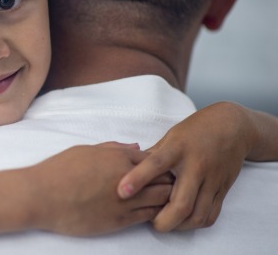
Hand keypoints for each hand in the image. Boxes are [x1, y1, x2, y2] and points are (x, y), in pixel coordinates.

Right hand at [26, 142, 171, 235]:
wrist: (42, 197)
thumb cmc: (59, 171)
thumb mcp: (85, 151)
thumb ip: (113, 148)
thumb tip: (135, 147)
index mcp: (118, 158)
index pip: (154, 160)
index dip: (158, 165)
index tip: (158, 169)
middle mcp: (127, 179)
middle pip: (164, 179)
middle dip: (168, 181)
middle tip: (165, 185)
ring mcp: (126, 201)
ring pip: (162, 199)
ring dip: (165, 198)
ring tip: (161, 200)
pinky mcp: (120, 221)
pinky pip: (149, 216)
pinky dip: (155, 213)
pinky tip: (151, 212)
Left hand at [117, 102, 250, 230]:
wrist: (232, 127)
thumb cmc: (195, 130)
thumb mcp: (170, 136)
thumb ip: (152, 155)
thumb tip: (129, 170)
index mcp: (177, 148)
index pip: (155, 164)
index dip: (137, 179)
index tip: (122, 192)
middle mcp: (196, 166)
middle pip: (180, 204)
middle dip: (163, 221)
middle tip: (152, 222)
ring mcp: (212, 180)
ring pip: (197, 215)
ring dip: (179, 225)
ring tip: (166, 221)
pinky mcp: (223, 190)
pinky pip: (211, 215)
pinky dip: (195, 223)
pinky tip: (184, 220)